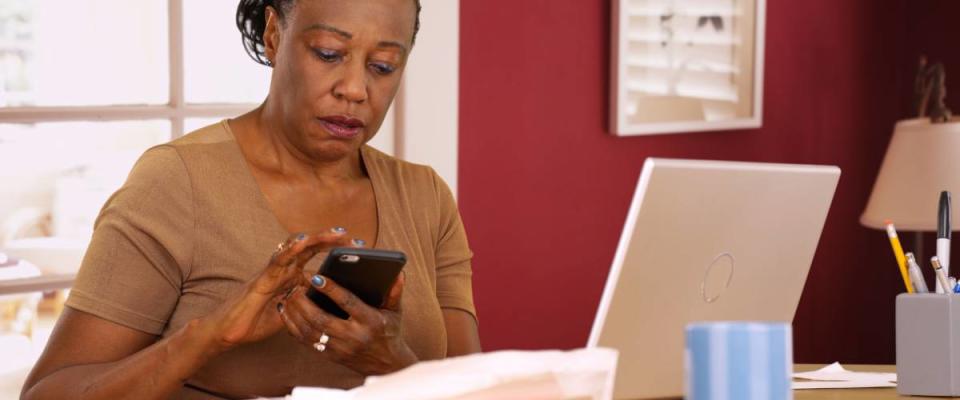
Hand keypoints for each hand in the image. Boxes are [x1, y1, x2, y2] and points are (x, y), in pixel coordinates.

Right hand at [199, 230, 348, 352]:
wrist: (228, 332)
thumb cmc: (257, 321)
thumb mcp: (292, 311)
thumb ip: (307, 302)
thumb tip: (331, 302)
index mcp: (290, 275)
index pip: (315, 256)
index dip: (334, 250)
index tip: (357, 248)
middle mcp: (282, 269)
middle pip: (309, 247)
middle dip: (331, 240)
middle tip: (354, 237)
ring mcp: (271, 272)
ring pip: (296, 248)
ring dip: (317, 239)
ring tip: (335, 233)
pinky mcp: (261, 279)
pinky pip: (277, 261)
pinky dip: (290, 249)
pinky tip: (303, 241)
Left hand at [279, 272, 417, 374]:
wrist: (386, 364)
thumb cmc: (390, 332)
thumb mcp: (395, 312)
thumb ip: (394, 291)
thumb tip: (398, 272)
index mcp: (370, 322)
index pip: (347, 303)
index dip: (331, 289)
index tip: (316, 276)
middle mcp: (354, 337)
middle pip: (322, 319)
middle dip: (304, 303)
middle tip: (294, 286)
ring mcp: (340, 348)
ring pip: (310, 332)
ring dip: (295, 314)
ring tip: (287, 296)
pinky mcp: (330, 356)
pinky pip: (306, 342)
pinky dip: (293, 327)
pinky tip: (286, 312)